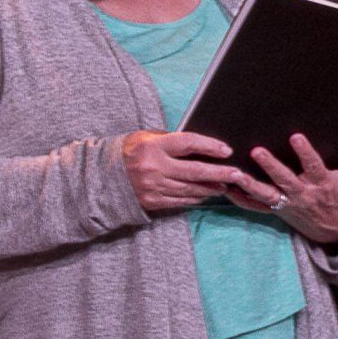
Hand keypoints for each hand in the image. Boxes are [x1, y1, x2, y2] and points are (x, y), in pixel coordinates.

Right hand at [121, 130, 240, 211]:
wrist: (100, 177)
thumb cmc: (126, 152)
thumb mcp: (143, 138)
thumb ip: (168, 140)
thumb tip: (196, 145)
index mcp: (151, 146)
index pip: (188, 143)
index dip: (209, 146)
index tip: (226, 150)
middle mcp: (153, 167)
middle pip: (195, 170)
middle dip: (219, 172)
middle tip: (237, 173)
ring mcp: (153, 186)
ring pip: (191, 188)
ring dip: (211, 187)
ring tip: (225, 185)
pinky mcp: (152, 201)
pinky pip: (181, 200)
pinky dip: (196, 197)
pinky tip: (205, 194)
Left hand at [228, 133, 337, 244]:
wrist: (332, 229)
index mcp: (321, 183)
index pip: (313, 166)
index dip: (305, 152)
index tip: (296, 136)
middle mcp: (301, 193)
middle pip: (284, 180)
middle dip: (271, 166)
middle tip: (256, 151)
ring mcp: (286, 203)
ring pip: (265, 195)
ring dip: (248, 184)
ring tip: (232, 173)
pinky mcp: (274, 210)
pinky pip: (254, 206)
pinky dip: (239, 199)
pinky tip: (223, 189)